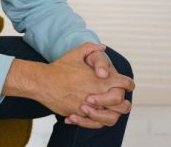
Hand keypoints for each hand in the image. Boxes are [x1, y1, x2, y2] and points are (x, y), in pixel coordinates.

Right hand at [3, 43, 133, 123]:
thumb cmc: (59, 68)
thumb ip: (91, 48)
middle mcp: (97, 94)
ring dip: (108, 113)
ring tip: (101, 108)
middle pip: (121, 103)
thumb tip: (102, 47)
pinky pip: (93, 122)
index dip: (128, 84)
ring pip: (110, 117)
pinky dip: (93, 120)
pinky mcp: (79, 114)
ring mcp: (89, 106)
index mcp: (100, 79)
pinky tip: (87, 113)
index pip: (125, 84)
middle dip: (120, 100)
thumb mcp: (76, 53)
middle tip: (114, 97)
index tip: (126, 85)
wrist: (42, 82)